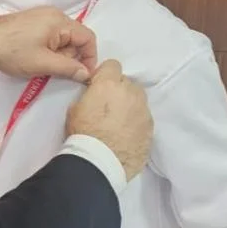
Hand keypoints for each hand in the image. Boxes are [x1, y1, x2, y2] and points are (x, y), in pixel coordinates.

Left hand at [0, 7, 97, 82]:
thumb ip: (69, 68)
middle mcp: (54, 14)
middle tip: (56, 69)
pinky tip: (37, 57)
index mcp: (60, 21)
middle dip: (71, 56)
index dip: (90, 57)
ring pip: (63, 38)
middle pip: (76, 38)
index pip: (88, 37)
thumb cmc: (14, 52)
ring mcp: (43, 16)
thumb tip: (86, 73)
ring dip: (59, 54)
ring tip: (43, 64)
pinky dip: (50, 48)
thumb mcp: (43, 63)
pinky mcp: (33, 21)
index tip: (83, 74)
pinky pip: (51, 35)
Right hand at [65, 60, 152, 179]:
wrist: (100, 162)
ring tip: (119, 122)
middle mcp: (130, 93)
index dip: (105, 75)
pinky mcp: (151, 128)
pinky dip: (137, 122)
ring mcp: (143, 110)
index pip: (113, 65)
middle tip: (109, 106)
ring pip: (139, 100)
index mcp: (109, 84)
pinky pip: (144, 118)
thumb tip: (95, 95)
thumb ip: (90, 95)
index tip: (100, 86)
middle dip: (119, 90)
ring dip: (130, 105)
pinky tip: (127, 134)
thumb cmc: (83, 134)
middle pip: (128, 83)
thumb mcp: (75, 108)